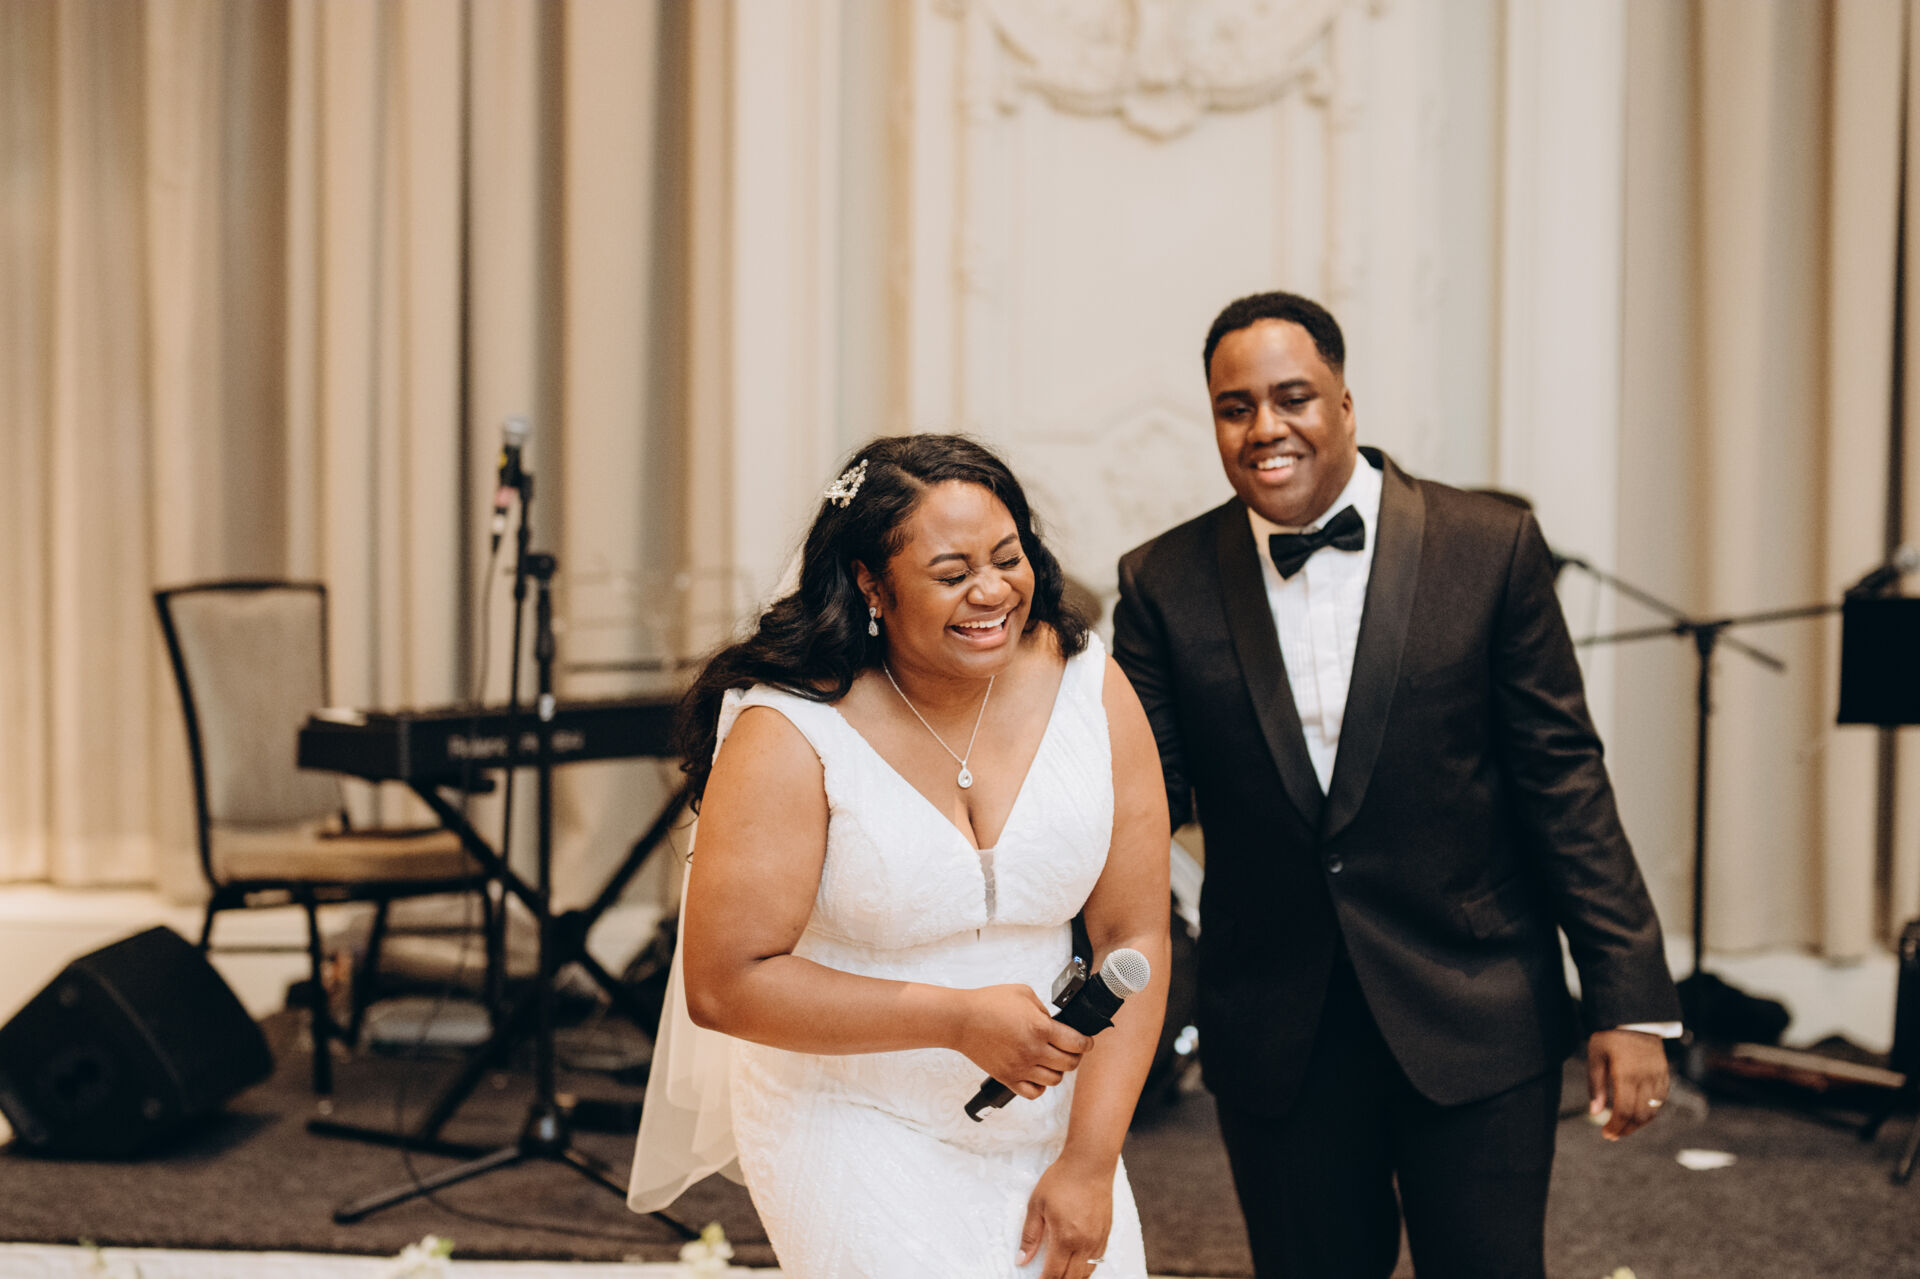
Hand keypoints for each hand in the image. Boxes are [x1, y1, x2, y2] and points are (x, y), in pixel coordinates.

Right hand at [953, 984, 1089, 1100]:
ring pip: (1055, 1080)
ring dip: (1059, 1070)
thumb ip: (1044, 1010)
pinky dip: (1041, 1087)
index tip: (1087, 1042)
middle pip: (1070, 1064)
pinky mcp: (1008, 1078)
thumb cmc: (989, 1003)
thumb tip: (1054, 1024)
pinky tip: (1038, 1075)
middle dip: (1076, 1056)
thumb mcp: (1024, 993)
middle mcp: (1033, 1050)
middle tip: (1071, 1049)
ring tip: (1053, 1061)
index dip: (1087, 1043)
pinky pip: (1033, 1093)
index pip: (1077, 1043)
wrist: (961, 1020)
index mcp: (1040, 1028)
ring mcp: (1020, 1067)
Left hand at [1017, 1156, 1113, 1277]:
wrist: (1090, 1163)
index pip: (1054, 1274)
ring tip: (1061, 1275)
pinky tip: (1078, 1265)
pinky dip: (1087, 1268)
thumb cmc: (1062, 1179)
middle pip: (1072, 1278)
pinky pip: (1098, 1260)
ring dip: (1073, 1278)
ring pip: (1087, 1272)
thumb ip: (1029, 1236)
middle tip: (1047, 1278)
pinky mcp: (1106, 1232)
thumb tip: (1021, 1259)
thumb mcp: (1037, 1205)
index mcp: (1065, 1238)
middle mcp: (1084, 1243)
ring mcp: (1098, 1239)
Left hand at [1586, 1028, 1668, 1139]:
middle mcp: (1646, 1078)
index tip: (1606, 1134)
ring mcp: (1658, 1077)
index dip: (1616, 1126)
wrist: (1635, 1017)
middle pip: (1639, 1115)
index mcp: (1627, 1074)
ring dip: (1638, 1124)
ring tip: (1623, 1128)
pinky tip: (1638, 1114)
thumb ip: (1596, 1085)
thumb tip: (1595, 1112)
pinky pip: (1661, 1100)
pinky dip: (1650, 1112)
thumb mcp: (1596, 1056)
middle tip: (1613, 1135)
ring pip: (1653, 1111)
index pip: (1624, 1111)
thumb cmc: (1610, 1036)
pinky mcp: (1665, 1074)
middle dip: (1626, 1129)